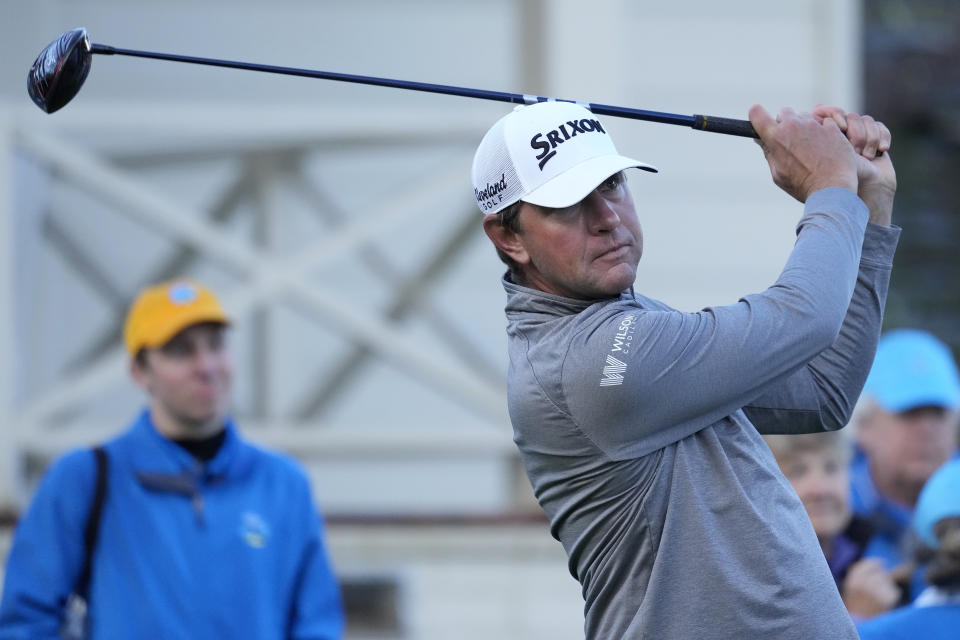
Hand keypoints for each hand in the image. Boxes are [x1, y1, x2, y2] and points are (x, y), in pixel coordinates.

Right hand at [749, 105, 858, 202]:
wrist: (832, 188)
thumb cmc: (802, 185)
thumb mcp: (778, 174)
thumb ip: (769, 153)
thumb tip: (761, 139)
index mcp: (776, 137)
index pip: (757, 114)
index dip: (756, 115)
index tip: (759, 120)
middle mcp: (793, 126)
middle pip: (784, 112)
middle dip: (785, 123)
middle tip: (790, 140)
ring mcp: (814, 125)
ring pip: (805, 116)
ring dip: (804, 127)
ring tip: (810, 147)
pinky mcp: (832, 128)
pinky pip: (824, 123)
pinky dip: (823, 131)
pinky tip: (824, 147)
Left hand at [813, 105, 895, 225]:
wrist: (862, 195)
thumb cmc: (835, 179)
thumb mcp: (812, 156)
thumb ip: (801, 137)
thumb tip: (796, 113)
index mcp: (820, 137)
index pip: (826, 112)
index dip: (834, 114)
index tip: (840, 127)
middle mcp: (838, 136)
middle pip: (848, 116)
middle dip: (854, 133)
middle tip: (855, 150)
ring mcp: (856, 139)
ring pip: (863, 119)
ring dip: (867, 138)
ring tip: (865, 156)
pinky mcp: (875, 143)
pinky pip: (879, 126)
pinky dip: (881, 137)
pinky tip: (880, 151)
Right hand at [841, 558, 900, 618]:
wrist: (859, 625)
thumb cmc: (855, 606)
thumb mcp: (852, 586)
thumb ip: (863, 574)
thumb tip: (881, 561)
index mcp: (854, 580)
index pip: (868, 564)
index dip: (875, 563)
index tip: (881, 562)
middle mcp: (865, 583)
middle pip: (880, 572)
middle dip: (881, 577)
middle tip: (877, 588)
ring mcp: (877, 591)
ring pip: (888, 581)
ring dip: (886, 586)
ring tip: (879, 597)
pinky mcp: (888, 600)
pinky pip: (895, 592)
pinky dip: (892, 596)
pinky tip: (885, 603)